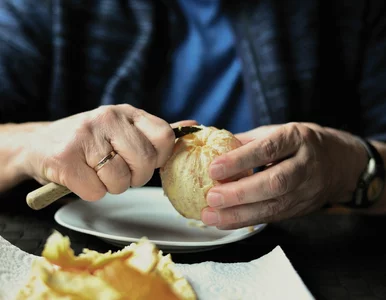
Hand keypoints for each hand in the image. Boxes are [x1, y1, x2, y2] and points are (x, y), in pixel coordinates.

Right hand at [21, 104, 195, 200]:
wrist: (38, 145)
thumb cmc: (88, 142)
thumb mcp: (122, 130)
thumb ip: (156, 132)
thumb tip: (194, 126)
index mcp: (126, 112)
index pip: (165, 136)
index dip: (157, 157)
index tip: (141, 160)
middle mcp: (107, 117)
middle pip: (144, 162)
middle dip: (134, 177)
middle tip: (118, 171)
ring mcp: (84, 136)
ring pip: (120, 181)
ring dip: (110, 186)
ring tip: (95, 172)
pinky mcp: (64, 158)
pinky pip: (96, 191)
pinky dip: (90, 192)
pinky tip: (79, 177)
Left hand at [201, 122, 366, 228]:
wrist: (341, 163)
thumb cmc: (302, 144)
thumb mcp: (280, 131)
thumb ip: (249, 141)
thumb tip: (214, 148)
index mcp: (297, 138)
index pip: (268, 149)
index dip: (240, 160)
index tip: (214, 168)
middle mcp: (305, 165)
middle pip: (274, 182)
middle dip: (240, 193)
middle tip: (212, 197)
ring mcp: (307, 190)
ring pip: (274, 206)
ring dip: (239, 214)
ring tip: (212, 216)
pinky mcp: (302, 209)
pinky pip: (273, 217)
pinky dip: (247, 221)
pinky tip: (225, 222)